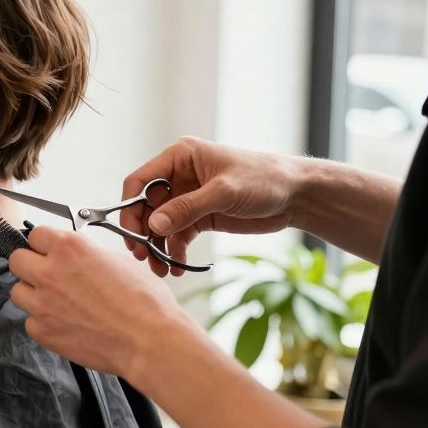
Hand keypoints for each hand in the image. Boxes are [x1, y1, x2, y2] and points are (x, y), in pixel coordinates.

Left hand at [8, 226, 203, 380]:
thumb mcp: (117, 261)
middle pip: (17, 260)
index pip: (36, 235)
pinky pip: (30, 321)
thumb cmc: (144, 302)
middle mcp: (50, 272)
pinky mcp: (42, 331)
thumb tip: (76, 258)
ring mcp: (42, 303)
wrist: (149, 341)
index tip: (49, 251)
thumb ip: (86, 255)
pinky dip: (42, 322)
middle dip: (30, 265)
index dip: (45, 244)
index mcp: (69, 248)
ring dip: (33, 294)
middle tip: (47, 275)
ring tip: (56, 302)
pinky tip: (64, 323)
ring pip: (18, 292)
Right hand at [122, 137, 303, 276]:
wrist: (297, 195)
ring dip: (157, 247)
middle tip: (142, 256)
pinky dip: (174, 253)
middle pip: (145, 206)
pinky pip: (177, 236)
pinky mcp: (199, 217)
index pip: (139, 181)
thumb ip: (187, 208)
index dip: (130, 206)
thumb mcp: (224, 191)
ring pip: (159, 225)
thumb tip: (153, 224)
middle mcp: (178, 176)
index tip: (130, 233)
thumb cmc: (264, 179)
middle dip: (142, 232)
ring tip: (161, 269)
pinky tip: (177, 268)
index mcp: (179, 157)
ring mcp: (187, 198)